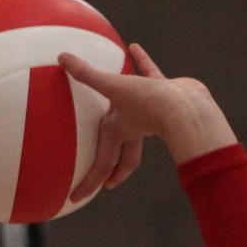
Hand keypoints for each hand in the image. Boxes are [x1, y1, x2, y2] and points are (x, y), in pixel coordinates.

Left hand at [57, 43, 238, 201]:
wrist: (186, 102)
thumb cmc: (149, 102)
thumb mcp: (112, 87)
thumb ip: (86, 74)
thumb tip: (61, 58)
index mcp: (119, 131)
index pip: (101, 164)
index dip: (88, 183)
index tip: (76, 199)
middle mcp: (133, 125)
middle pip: (121, 155)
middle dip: (113, 170)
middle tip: (105, 182)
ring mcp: (151, 110)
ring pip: (136, 119)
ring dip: (125, 117)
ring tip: (117, 114)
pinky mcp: (164, 90)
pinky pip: (149, 73)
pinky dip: (142, 61)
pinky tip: (134, 48)